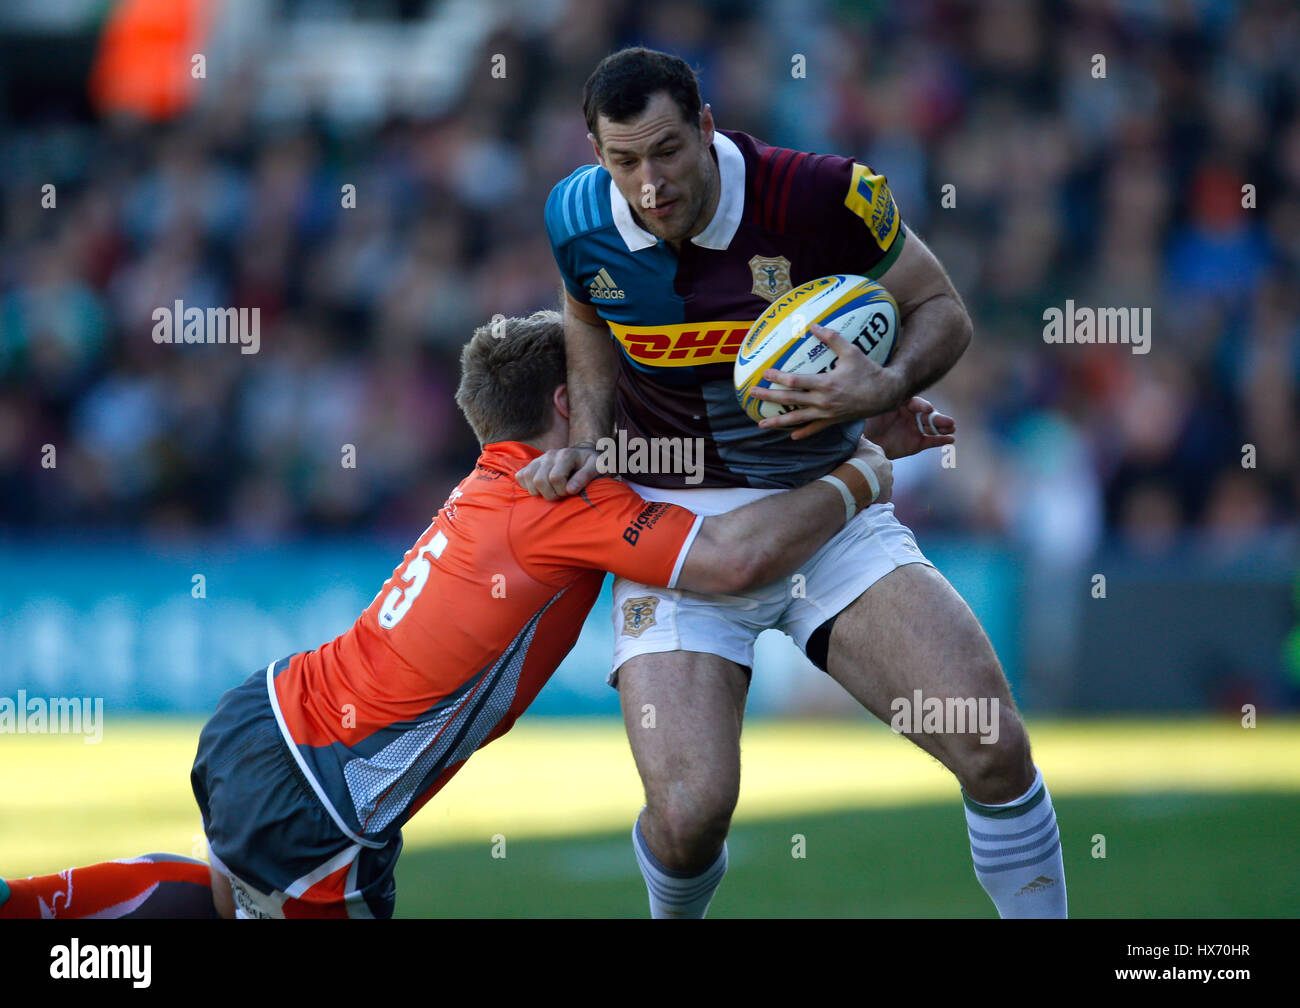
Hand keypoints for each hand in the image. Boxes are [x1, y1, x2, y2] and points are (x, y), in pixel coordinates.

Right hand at [516, 444, 599, 499]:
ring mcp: (539, 459)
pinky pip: (520, 476)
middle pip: (540, 480)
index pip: (555, 477)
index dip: (562, 490)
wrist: (584, 457)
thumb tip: (570, 489)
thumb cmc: (591, 465)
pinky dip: (527, 486)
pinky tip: (541, 489)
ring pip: (528, 479)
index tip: (571, 492)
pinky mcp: (531, 465)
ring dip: (539, 492)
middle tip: (561, 494)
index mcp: (566, 454)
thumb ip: (585, 476)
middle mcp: (550, 455)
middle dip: (551, 494)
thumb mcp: (597, 468)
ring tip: (552, 492)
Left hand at [750, 323, 906, 440]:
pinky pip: (815, 429)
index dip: (778, 377)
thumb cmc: (868, 371)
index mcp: (826, 384)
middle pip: (790, 401)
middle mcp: (823, 401)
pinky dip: (803, 432)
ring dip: (778, 423)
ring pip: (798, 419)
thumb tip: (813, 325)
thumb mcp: (852, 351)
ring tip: (761, 425)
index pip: (796, 381)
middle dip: (769, 398)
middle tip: (752, 394)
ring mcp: (827, 414)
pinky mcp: (833, 421)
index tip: (765, 373)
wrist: (886, 394)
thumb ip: (832, 338)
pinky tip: (791, 436)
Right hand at [849, 437, 893, 505]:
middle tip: (861, 477)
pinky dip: (875, 497)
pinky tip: (865, 497)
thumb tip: (861, 433)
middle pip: (881, 469)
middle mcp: (887, 466)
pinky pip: (881, 496)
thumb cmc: (857, 459)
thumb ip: (860, 438)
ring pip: (882, 483)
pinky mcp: (886, 494)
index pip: (875, 456)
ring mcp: (888, 481)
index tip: (860, 464)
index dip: (867, 460)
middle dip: (873, 473)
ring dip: (875, 485)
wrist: (861, 477)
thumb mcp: (858, 444)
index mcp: (879, 454)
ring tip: (862, 488)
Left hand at [862, 396, 954, 459]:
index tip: (927, 409)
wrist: (864, 444)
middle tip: (949, 422)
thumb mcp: (870, 414)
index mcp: (901, 404)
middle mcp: (911, 415)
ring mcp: (915, 428)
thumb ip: (878, 406)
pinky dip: (941, 440)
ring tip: (952, 428)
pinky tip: (951, 439)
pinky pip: (931, 440)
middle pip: (928, 415)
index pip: (915, 403)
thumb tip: (878, 397)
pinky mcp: (917, 442)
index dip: (922, 405)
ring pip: (932, 427)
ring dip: (943, 427)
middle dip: (938, 418)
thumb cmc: (864, 425)